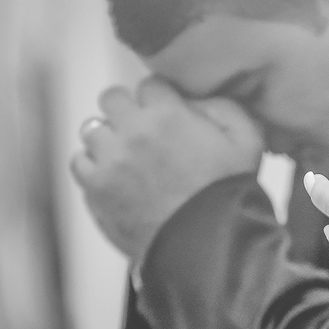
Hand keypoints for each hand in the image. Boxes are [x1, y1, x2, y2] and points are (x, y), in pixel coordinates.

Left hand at [70, 78, 264, 263]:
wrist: (208, 243)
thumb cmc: (229, 192)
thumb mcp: (247, 140)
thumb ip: (224, 107)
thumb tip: (197, 99)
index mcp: (168, 114)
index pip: (150, 84)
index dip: (161, 98)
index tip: (168, 112)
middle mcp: (132, 131)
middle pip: (112, 98)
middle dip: (128, 109)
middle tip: (143, 129)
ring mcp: (109, 160)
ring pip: (92, 129)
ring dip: (109, 137)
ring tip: (127, 155)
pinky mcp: (96, 189)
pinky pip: (80, 163)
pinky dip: (94, 165)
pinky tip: (113, 175)